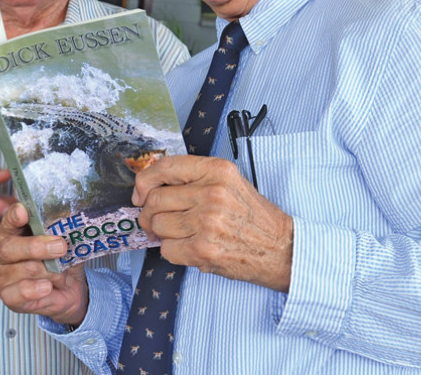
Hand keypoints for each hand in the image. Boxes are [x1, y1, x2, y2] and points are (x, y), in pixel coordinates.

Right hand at [0, 203, 88, 325]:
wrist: (69, 289)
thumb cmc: (61, 259)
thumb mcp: (65, 241)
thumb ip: (60, 231)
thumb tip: (66, 223)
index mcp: (13, 232)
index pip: (8, 221)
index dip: (14, 216)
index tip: (23, 211)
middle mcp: (2, 252)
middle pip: (10, 247)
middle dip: (37, 247)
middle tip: (60, 247)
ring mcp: (2, 275)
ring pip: (25, 269)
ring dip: (51, 272)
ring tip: (62, 274)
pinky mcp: (8, 296)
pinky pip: (22, 292)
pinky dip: (38, 289)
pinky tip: (48, 287)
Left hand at [133, 155, 293, 291]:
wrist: (280, 248)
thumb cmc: (252, 217)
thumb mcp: (229, 183)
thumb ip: (194, 179)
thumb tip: (150, 187)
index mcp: (217, 170)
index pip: (165, 167)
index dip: (144, 181)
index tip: (140, 193)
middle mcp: (212, 192)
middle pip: (155, 200)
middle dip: (149, 214)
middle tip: (155, 221)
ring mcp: (207, 222)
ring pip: (158, 226)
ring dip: (163, 234)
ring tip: (182, 235)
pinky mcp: (204, 249)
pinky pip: (167, 250)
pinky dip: (173, 252)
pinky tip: (190, 249)